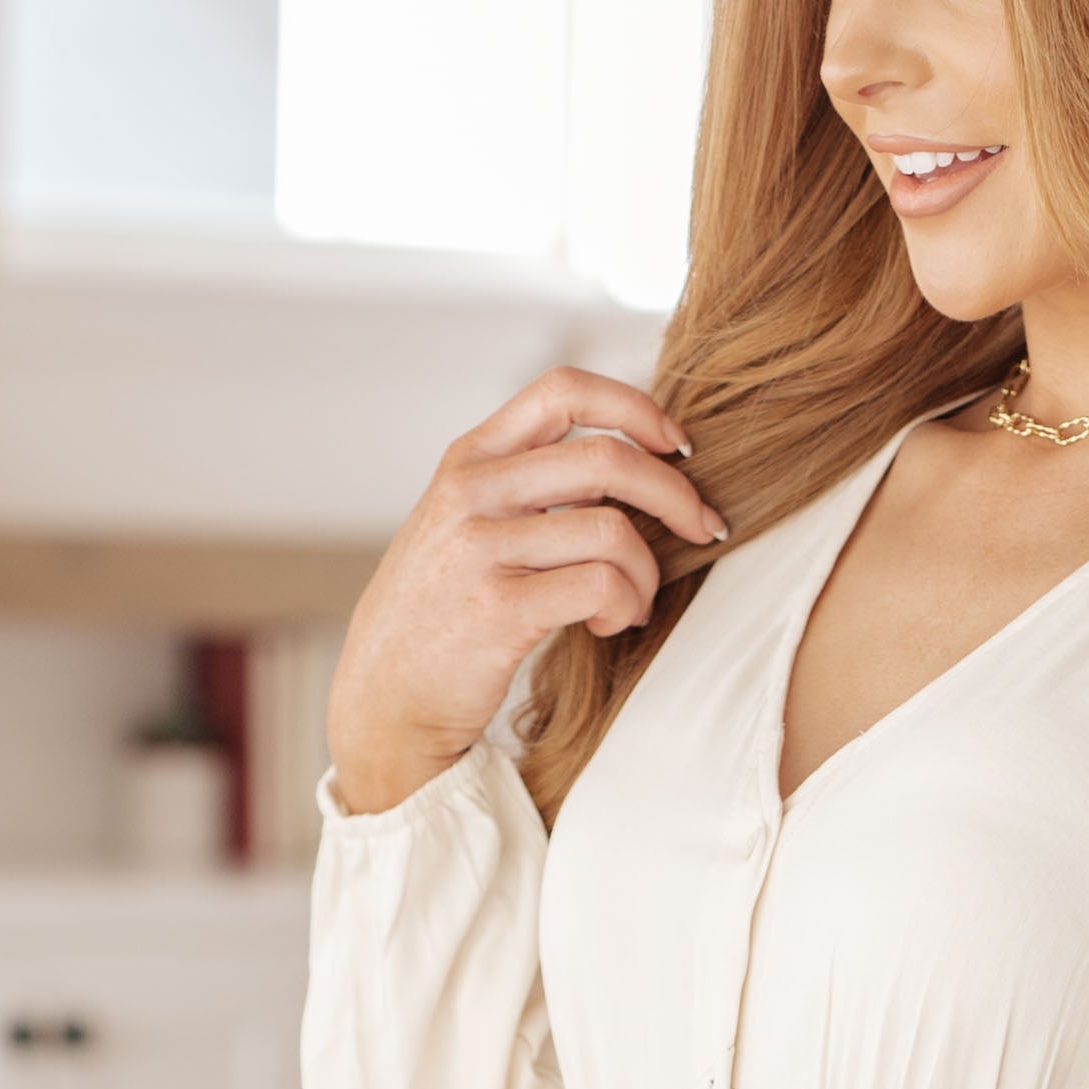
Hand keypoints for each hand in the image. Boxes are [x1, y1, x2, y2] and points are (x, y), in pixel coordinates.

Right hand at [325, 368, 727, 814]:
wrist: (385, 698)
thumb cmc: (441, 614)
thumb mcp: (464, 525)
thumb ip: (525, 485)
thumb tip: (627, 467)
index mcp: (469, 458)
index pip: (563, 389)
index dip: (636, 407)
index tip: (677, 445)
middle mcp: (471, 491)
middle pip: (606, 459)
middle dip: (676, 495)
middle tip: (703, 529)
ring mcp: (480, 548)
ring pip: (612, 531)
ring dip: (648, 573)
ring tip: (635, 603)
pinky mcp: (498, 609)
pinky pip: (600, 587)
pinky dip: (624, 607)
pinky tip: (607, 625)